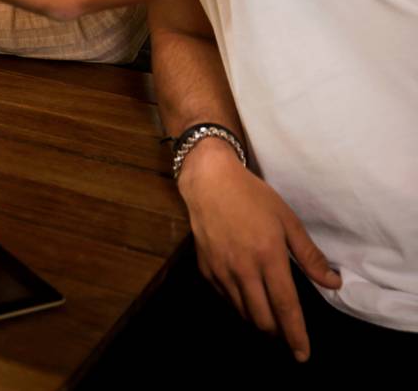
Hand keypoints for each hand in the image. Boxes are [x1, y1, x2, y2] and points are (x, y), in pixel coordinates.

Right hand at [178, 140, 341, 362]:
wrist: (209, 182)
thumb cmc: (253, 197)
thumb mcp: (288, 220)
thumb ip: (309, 255)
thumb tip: (332, 282)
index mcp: (268, 257)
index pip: (286, 306)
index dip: (296, 334)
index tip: (302, 354)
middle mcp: (243, 269)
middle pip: (262, 318)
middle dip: (277, 332)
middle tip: (286, 329)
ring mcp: (221, 270)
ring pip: (242, 311)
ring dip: (258, 319)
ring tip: (267, 313)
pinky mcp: (205, 267)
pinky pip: (224, 297)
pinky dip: (238, 303)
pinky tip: (246, 293)